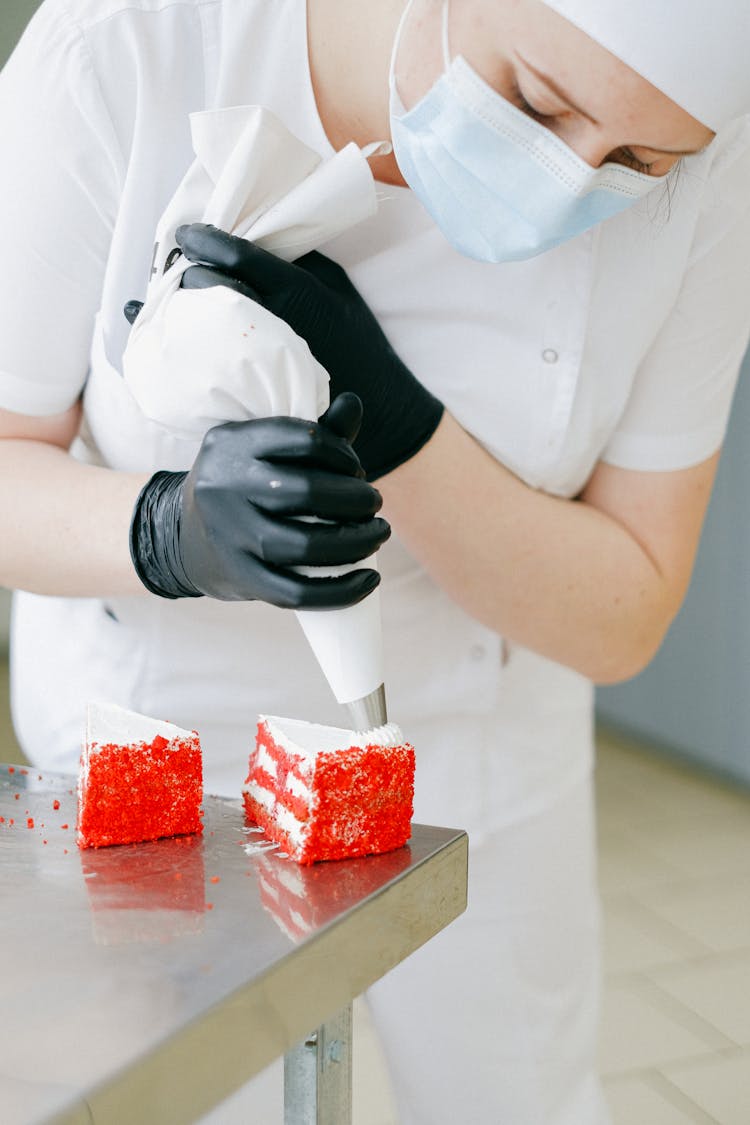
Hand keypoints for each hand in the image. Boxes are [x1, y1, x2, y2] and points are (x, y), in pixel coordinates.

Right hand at [129, 394, 389, 608]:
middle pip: (308, 492)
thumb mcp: (264, 449)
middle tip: (374, 503)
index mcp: (233, 443)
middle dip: (357, 499)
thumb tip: (354, 404)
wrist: (184, 537)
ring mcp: (230, 536)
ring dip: (357, 541)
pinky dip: (341, 591)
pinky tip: (369, 579)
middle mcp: (226, 487)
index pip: (304, 439)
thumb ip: (312, 432)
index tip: (356, 469)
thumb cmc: (245, 485)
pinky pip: (296, 592)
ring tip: (378, 533)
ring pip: (305, 545)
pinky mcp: (240, 577)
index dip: (343, 454)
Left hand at [172, 223, 443, 479]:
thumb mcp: (338, 288)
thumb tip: (258, 236)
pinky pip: (202, 359)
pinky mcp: (247, 387)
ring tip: (173, 301)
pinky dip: (180, 344)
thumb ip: (299, 261)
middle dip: (185, 273)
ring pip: (197, 321)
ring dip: (178, 306)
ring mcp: (255, 356)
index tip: (185, 233)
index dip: (203, 238)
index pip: (235, 254)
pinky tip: (166, 337)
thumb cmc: (358, 343)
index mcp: (295, 290)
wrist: (376, 408)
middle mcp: (270, 320)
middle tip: (180, 269)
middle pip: (206, 285)